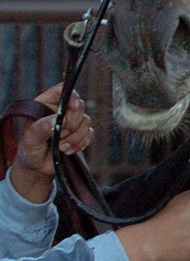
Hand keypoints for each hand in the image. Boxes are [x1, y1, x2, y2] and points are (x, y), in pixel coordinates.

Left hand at [10, 84, 91, 203]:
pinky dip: (81, 143)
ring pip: (87, 121)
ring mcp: (72, 122)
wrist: (36, 169)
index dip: (71, 96)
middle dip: (73, 123)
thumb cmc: (29, 150)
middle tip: (61, 135)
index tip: (73, 107)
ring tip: (62, 147)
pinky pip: (90, 134)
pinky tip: (68, 150)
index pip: (62, 90)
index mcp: (46, 105)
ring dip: (76, 137)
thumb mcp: (30, 139)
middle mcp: (61, 111)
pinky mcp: (80, 134)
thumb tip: (57, 120)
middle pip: (79, 106)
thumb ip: (42, 127)